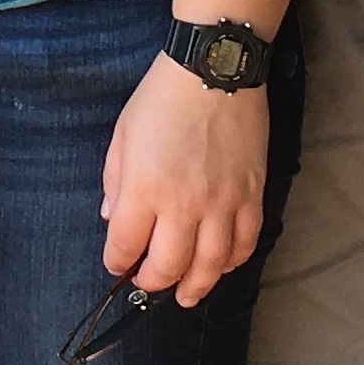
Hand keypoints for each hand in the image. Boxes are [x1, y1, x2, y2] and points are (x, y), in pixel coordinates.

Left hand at [102, 52, 268, 307]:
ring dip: (196, 287)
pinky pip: (245, 244)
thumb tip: (111, 218)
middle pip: (168, 266)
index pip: (125, 245)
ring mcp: (222, 203)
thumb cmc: (161, 98)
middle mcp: (183, 204)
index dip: (117, 262)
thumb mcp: (123, 134)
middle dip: (153, 282)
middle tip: (148, 283)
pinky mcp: (252, 196)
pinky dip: (233, 262)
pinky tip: (221, 265)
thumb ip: (114, 181)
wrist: (214, 69)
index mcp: (144, 188)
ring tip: (186, 295)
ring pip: (211, 266)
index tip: (117, 265)